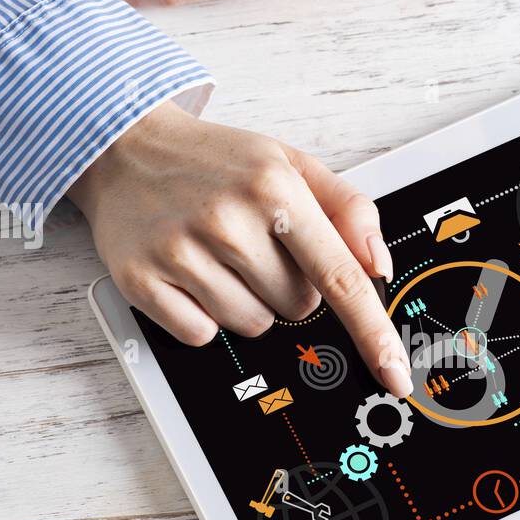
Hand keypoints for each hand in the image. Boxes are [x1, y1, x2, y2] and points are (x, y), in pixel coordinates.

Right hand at [69, 101, 410, 395]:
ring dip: (247, 302)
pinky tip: (193, 273)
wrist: (125, 147)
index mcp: (274, 188)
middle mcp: (227, 219)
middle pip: (297, 309)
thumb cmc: (218, 162)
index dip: (373, 332)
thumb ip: (349, 211)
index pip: (340, 277)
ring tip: (222, 256)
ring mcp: (181, 252)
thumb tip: (377, 267)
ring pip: (253, 326)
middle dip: (288, 287)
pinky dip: (204, 314)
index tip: (394, 372)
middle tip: (257, 247)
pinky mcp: (142, 280)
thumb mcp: (292, 164)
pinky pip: (203, 334)